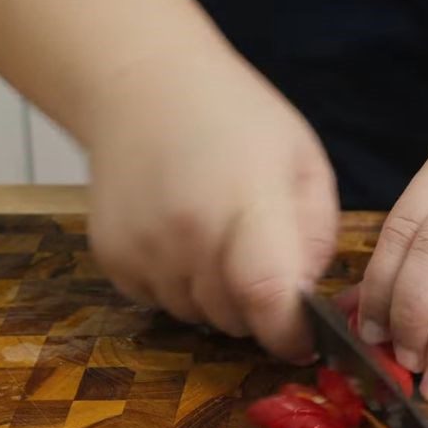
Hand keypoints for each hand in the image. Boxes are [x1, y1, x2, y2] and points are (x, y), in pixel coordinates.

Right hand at [85, 49, 338, 361]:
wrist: (144, 87)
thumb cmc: (237, 117)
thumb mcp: (302, 160)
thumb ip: (317, 234)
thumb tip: (303, 296)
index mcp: (244, 202)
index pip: (266, 295)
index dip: (290, 334)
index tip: (304, 340)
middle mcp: (186, 233)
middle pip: (234, 317)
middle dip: (258, 308)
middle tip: (261, 262)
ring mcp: (141, 248)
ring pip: (196, 315)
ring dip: (217, 297)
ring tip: (217, 238)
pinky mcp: (110, 257)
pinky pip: (158, 301)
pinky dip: (179, 285)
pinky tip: (181, 236)